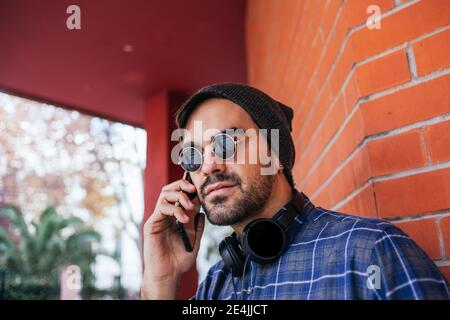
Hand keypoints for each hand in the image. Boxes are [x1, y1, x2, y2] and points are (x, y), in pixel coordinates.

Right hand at [141, 178, 204, 298]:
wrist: (168, 274)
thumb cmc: (179, 260)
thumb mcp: (194, 241)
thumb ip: (198, 227)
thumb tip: (202, 212)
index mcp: (174, 217)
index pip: (179, 195)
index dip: (187, 188)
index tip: (199, 188)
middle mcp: (165, 215)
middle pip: (169, 189)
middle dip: (182, 185)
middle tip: (193, 190)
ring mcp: (158, 218)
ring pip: (164, 195)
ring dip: (179, 196)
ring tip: (189, 207)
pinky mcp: (152, 224)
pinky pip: (161, 208)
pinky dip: (174, 209)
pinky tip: (183, 219)